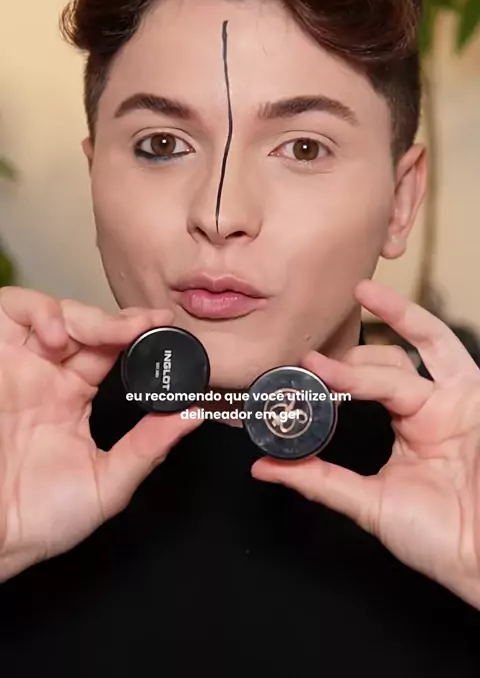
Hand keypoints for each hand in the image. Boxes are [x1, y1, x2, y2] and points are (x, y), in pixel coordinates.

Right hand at [0, 287, 201, 581]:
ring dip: (87, 315)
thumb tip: (193, 415)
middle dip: (120, 320)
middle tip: (149, 324)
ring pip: (56, 311)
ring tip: (109, 334)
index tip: (167, 327)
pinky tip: (59, 338)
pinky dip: (41, 312)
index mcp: (72, 398)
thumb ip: (149, 447)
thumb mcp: (107, 483)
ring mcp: (19, 363)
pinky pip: (11, 309)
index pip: (109, 350)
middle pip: (87, 324)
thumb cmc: (37, 519)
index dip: (137, 334)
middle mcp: (46, 374)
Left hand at [252, 279, 479, 608]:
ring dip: (394, 313)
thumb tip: (266, 466)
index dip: (335, 376)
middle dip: (352, 358)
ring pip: (422, 344)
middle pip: (390, 362)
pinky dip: (411, 323)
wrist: (479, 560)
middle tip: (313, 359)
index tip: (299, 372)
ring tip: (361, 294)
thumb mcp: (368, 503)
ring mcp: (457, 399)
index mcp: (412, 427)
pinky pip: (444, 350)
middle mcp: (434, 406)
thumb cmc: (440, 537)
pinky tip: (380, 304)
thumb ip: (320, 480)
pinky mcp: (474, 397)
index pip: (370, 385)